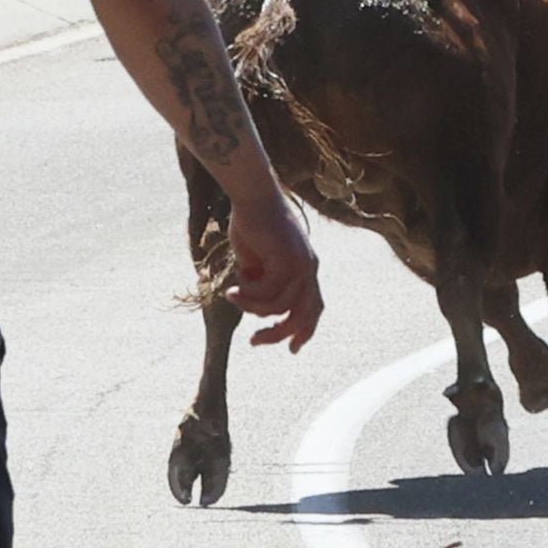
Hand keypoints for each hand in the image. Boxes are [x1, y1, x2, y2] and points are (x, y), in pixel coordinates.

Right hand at [226, 196, 322, 352]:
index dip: (305, 330)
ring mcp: (301, 264)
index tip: (292, 350)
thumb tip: (257, 310)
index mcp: (306, 268)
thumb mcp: (258, 263)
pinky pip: (266, 292)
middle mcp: (309, 268)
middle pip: (303, 314)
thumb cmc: (252, 225)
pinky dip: (248, 293)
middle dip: (279, 334)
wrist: (253, 197)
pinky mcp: (287, 259)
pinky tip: (235, 283)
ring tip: (233, 295)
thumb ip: (262, 285)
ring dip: (252, 308)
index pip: (314, 307)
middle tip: (254, 341)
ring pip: (279, 306)